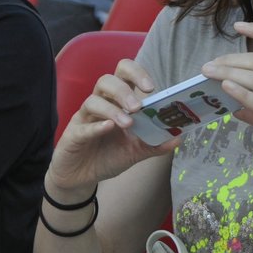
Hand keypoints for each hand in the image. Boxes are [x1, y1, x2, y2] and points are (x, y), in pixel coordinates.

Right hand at [47, 57, 177, 198]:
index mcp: (116, 102)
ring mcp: (85, 118)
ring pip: (93, 100)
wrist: (82, 178)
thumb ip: (155, 144)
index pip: (124, 75)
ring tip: (128, 123)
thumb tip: (179, 137)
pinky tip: (108, 128)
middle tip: (138, 106)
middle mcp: (100, 105)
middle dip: (124, 90)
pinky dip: (96, 126)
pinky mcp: (73, 135)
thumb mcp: (135, 152)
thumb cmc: (107, 157)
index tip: (152, 88)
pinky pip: (83, 126)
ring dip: (113, 109)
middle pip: (107, 81)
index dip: (137, 74)